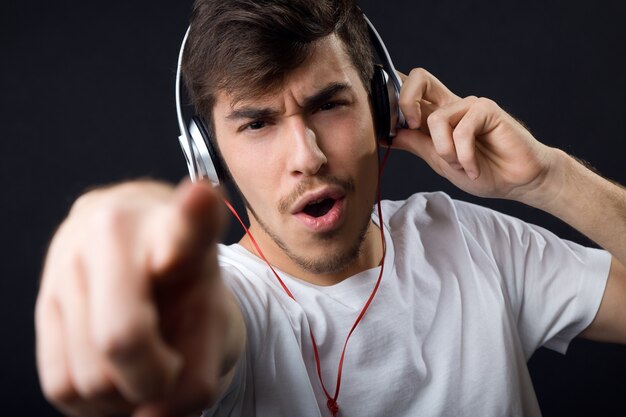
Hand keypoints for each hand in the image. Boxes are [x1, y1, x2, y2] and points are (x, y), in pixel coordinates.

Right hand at [35, 180, 241, 416]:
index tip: (202, 196)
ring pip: (91, 374)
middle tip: (167, 369)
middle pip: (122, 338)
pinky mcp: (40, 299)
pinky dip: (95, 399)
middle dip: (152, 379)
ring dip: (123, 392)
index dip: (195, 213)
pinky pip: (62, 384)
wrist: (141, 255)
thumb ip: (198, 371)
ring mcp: (68, 260)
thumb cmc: (185, 286)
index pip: (187, 219)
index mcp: (176, 224)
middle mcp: (114, 229)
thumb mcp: (212, 317)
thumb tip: (152, 414)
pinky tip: (114, 370)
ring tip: (142, 363)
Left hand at [391, 68, 556, 203]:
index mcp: (439, 116)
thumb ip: (417, 144)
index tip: (384, 130)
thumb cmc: (485, 171)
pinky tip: (473, 168)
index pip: (410, 93)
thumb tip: (389, 134)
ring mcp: (470, 106)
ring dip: (445, 152)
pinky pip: (461, 129)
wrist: (518, 182)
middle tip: (413, 129)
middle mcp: (453, 106)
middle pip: (419, 78)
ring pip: (436, 119)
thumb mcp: (440, 162)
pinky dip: (464, 156)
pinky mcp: (488, 110)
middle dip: (405, 101)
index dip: (392, 101)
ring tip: (461, 167)